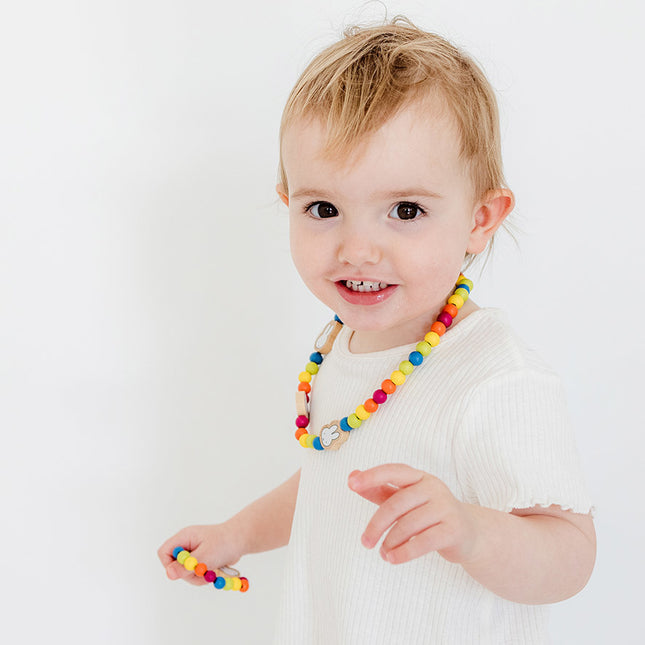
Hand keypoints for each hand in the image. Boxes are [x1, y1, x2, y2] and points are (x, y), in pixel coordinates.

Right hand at [157, 523, 241, 585]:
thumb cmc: (224, 543)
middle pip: (174, 566)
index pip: (164, 552)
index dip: (169, 564)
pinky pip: (195, 573)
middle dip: (188, 573)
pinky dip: (203, 576)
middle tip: (202, 572)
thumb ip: (186, 566)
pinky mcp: (200, 559)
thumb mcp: (204, 557)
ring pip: (185, 572)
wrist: (241, 540)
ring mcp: (193, 552)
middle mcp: (186, 544)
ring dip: (197, 577)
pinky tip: (213, 571)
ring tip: (211, 571)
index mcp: (184, 537)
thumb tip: (169, 574)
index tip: (182, 570)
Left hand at [348, 464, 478, 564]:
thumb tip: (351, 478)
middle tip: (365, 542)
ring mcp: (445, 507)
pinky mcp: (453, 529)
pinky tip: (393, 559)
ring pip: (408, 525)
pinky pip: (424, 541)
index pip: (393, 471)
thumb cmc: (429, 514)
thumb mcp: (405, 499)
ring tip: (383, 553)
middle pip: (396, 504)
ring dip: (390, 542)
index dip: (372, 476)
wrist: (469, 534)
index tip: (351, 484)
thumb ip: (379, 489)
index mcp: (419, 477)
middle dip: (376, 525)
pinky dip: (404, 552)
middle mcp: (433, 488)